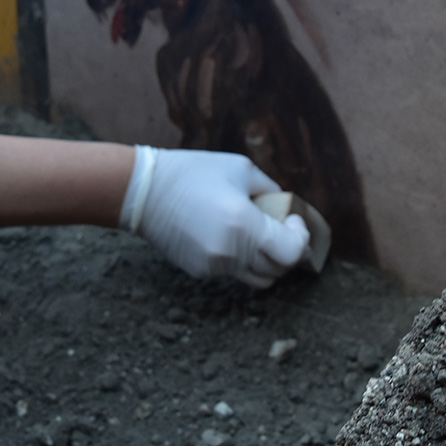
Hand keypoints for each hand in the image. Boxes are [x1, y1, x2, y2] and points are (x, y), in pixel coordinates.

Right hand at [121, 147, 309, 287]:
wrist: (144, 191)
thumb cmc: (193, 173)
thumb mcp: (240, 169)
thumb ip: (270, 191)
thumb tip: (285, 208)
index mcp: (244, 224)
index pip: (291, 253)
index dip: (300, 238)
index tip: (293, 220)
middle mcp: (231, 252)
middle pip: (278, 270)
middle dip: (287, 251)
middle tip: (282, 229)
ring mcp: (214, 265)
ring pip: (256, 277)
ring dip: (265, 260)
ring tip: (257, 235)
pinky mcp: (199, 271)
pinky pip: (232, 272)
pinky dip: (239, 259)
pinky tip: (226, 235)